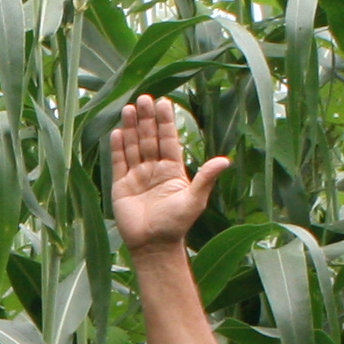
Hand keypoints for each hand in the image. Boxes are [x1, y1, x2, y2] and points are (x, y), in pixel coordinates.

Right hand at [108, 94, 225, 253]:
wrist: (153, 245)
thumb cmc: (176, 224)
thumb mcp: (195, 200)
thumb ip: (206, 178)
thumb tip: (225, 160)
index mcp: (172, 169)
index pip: (168, 140)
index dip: (165, 122)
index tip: (163, 102)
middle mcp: (154, 169)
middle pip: (149, 138)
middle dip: (146, 119)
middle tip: (144, 98)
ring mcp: (136, 176)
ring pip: (133, 146)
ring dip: (131, 128)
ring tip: (129, 108)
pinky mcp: (120, 185)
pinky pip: (118, 162)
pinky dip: (117, 148)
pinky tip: (117, 132)